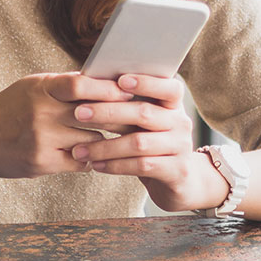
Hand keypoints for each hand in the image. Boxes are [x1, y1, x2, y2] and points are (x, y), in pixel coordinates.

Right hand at [0, 72, 133, 178]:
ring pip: (92, 141)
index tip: (127, 91)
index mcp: (40, 88)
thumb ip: (64, 84)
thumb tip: (103, 80)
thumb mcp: (31, 86)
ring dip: (107, 140)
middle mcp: (41, 113)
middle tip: (139, 116)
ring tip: (121, 136)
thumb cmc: (8, 107)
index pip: (81, 85)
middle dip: (118, 116)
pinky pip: (81, 163)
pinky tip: (98, 154)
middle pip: (93, 115)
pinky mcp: (42, 164)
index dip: (108, 88)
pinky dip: (92, 158)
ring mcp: (42, 140)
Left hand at [70, 74, 196, 211]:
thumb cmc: (152, 142)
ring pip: (138, 143)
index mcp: (173, 104)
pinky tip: (96, 164)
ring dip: (104, 146)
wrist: (180, 181)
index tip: (120, 80)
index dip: (146, 83)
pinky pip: (141, 165)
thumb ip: (127, 105)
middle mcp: (180, 122)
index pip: (168, 87)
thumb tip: (90, 87)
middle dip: (108, 112)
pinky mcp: (176, 171)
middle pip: (144, 113)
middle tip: (79, 113)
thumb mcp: (144, 121)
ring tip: (79, 150)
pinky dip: (115, 165)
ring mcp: (181, 147)